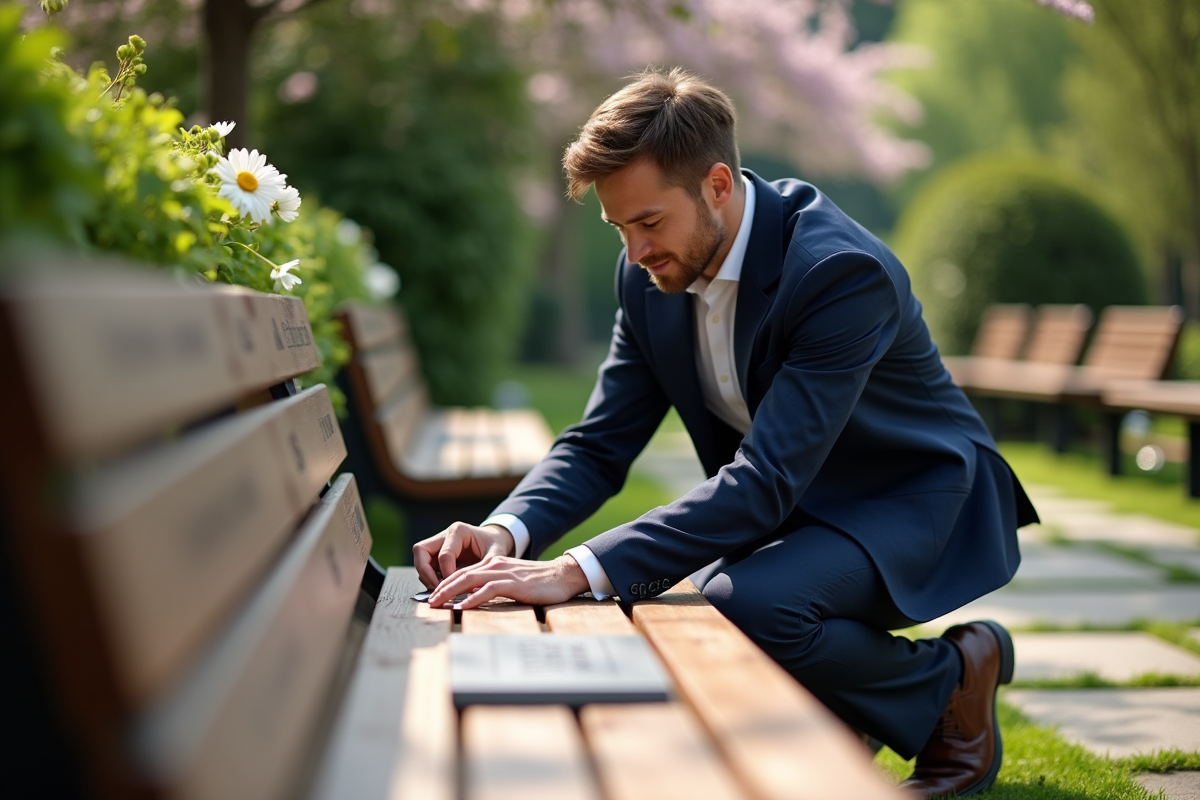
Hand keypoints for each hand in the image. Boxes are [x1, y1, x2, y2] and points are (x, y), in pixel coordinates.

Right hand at [413, 521, 515, 588]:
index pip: (444, 555)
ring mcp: (437, 543)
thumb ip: (484, 570)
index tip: (457, 588)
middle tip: (437, 590)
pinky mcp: (435, 553)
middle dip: (425, 573)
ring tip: (442, 590)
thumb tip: (472, 591)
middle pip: (420, 551)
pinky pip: (425, 566)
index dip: (447, 574)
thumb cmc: (495, 545)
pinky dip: (430, 578)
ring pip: (420, 559)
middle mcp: (444, 535)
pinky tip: (444, 588)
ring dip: (426, 577)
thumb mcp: (496, 556)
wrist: (495, 539)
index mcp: (458, 531)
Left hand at [426, 554, 590, 609]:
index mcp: (493, 565)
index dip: (445, 584)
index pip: (462, 573)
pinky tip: (463, 607)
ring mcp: (504, 573)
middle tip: (428, 602)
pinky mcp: (514, 583)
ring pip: (470, 580)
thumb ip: (494, 587)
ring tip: (438, 604)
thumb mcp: (512, 582)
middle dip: (441, 589)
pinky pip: (489, 590)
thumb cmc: (539, 583)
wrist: (563, 575)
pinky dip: (474, 598)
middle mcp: (495, 566)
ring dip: (451, 592)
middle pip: (460, 575)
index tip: (433, 597)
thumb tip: (474, 599)